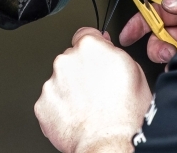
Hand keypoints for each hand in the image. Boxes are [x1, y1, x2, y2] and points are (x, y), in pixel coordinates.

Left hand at [35, 27, 152, 152]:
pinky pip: (51, 101)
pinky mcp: (42, 105)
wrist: (109, 144)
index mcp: (90, 47)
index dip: (93, 46)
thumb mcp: (134, 71)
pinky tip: (77, 116)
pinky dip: (61, 107)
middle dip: (81, 70)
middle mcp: (66, 61)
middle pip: (71, 59)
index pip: (85, 35)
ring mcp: (51, 83)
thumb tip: (106, 47)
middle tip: (97, 90)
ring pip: (60, 81)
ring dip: (70, 90)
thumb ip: (114, 53)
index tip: (94, 55)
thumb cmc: (125, 115)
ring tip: (88, 107)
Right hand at [119, 0, 176, 62]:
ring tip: (175, 55)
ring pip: (166, 50)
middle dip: (154, 39)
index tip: (130, 30)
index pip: (162, 9)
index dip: (143, 17)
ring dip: (164, 54)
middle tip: (161, 47)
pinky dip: (176, 66)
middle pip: (160, 31)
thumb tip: (170, 2)